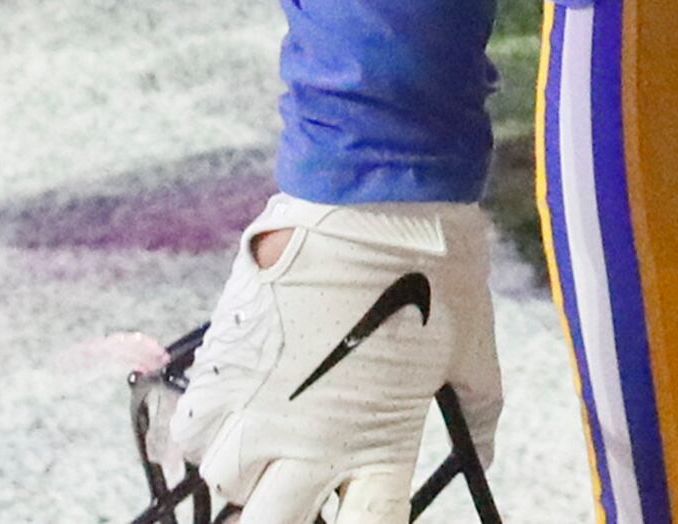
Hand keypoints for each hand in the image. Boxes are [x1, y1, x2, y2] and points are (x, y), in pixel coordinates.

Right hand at [168, 196, 500, 523]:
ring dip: (246, 471)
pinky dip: (206, 430)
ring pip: (226, 479)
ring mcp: (260, 396)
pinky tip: (235, 407)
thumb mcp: (475, 345)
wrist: (379, 187)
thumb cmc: (437, 263)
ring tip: (269, 440)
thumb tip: (486, 449)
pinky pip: (191, 427)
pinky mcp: (225, 353)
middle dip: (285, 511)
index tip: (357, 506)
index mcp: (379, 441)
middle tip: (299, 482)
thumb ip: (478, 410)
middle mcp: (311, 436)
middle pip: (272, 523)